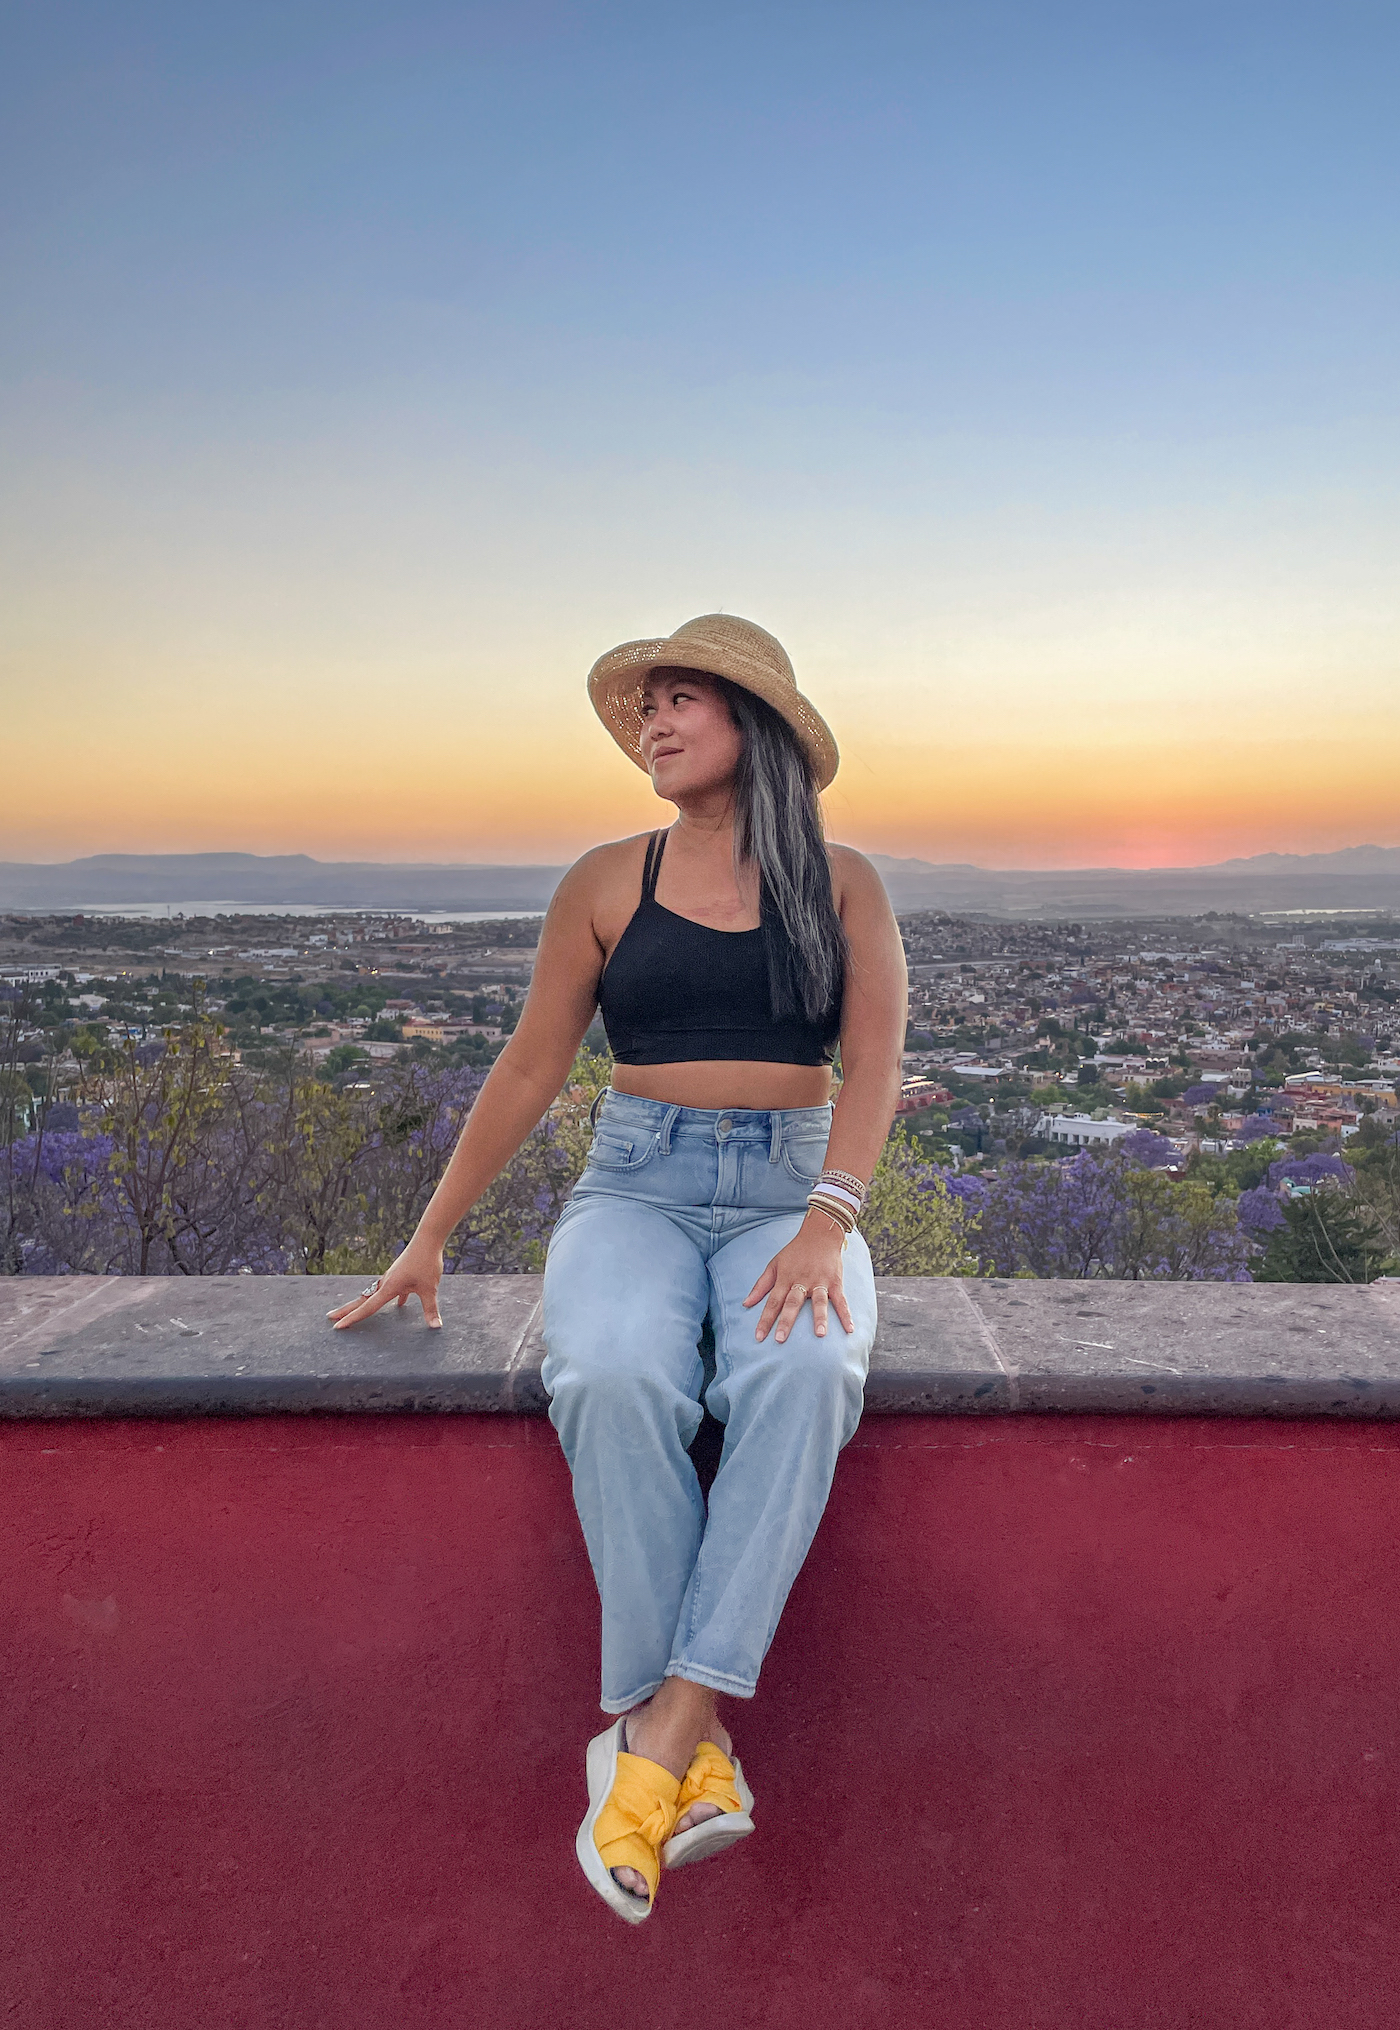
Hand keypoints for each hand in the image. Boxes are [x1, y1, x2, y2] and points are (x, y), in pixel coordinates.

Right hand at [326, 1236, 443, 1330]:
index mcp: (388, 1287)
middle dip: (347, 1310)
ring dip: (363, 1303)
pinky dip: (390, 1298)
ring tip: (355, 1311)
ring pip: (373, 1294)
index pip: (367, 1308)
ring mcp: (391, 1277)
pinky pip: (390, 1289)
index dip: (352, 1318)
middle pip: (362, 1300)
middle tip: (330, 1317)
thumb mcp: (430, 1288)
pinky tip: (400, 1304)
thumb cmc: (427, 1262)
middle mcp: (385, 1282)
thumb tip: (436, 1327)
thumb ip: (430, 1309)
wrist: (428, 1239)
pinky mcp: (400, 1274)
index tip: (337, 1327)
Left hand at [742, 1213, 853, 1342]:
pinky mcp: (835, 1282)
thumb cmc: (794, 1252)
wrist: (820, 1234)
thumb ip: (760, 1285)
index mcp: (785, 1279)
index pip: (772, 1302)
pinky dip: (845, 1314)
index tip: (758, 1337)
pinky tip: (849, 1328)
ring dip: (820, 1318)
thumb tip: (745, 1304)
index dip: (765, 1320)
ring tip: (820, 1334)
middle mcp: (802, 1281)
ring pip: (819, 1302)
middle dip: (786, 1321)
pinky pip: (841, 1300)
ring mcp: (820, 1282)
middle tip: (780, 1339)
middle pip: (793, 1303)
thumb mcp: (774, 1265)